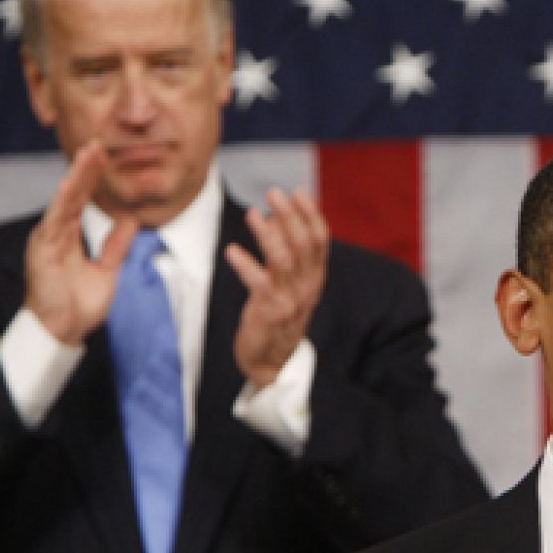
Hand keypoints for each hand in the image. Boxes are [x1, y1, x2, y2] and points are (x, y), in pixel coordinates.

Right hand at [24, 141, 136, 345]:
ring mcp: (47, 240)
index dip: (92, 178)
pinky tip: (68, 186)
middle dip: (85, 169)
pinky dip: (61, 204)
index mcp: (68, 235)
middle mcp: (55, 233)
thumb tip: (131, 220)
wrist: (62, 331)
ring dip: (76, 178)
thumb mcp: (106, 270)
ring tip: (87, 155)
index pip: (82, 200)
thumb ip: (115, 245)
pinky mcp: (42, 252)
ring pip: (64, 202)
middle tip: (97, 143)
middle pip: (72, 194)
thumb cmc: (78, 304)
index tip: (104, 156)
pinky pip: (54, 224)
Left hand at [224, 187, 329, 388]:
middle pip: (304, 244)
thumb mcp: (287, 282)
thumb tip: (270, 216)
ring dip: (269, 234)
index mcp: (315, 276)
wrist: (272, 361)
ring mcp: (291, 300)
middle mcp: (308, 286)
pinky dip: (245, 264)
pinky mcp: (271, 312)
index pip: (320, 239)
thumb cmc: (277, 315)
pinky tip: (231, 250)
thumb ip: (283, 251)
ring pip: (285, 259)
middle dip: (290, 215)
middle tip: (273, 193)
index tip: (297, 191)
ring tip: (253, 214)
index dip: (310, 213)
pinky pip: (259, 283)